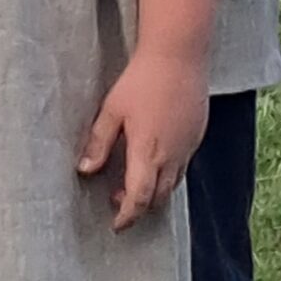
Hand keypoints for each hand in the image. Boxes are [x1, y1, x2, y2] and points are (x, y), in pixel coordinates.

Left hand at [78, 44, 208, 229]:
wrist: (179, 55)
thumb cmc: (142, 80)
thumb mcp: (112, 110)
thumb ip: (98, 143)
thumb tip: (84, 170)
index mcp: (148, 153)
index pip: (139, 199)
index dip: (127, 216)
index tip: (116, 224)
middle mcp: (172, 156)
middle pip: (159, 198)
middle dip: (139, 207)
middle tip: (118, 202)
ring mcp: (187, 147)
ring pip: (173, 184)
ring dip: (155, 192)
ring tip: (134, 182)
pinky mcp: (196, 136)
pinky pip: (183, 166)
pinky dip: (168, 174)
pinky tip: (154, 159)